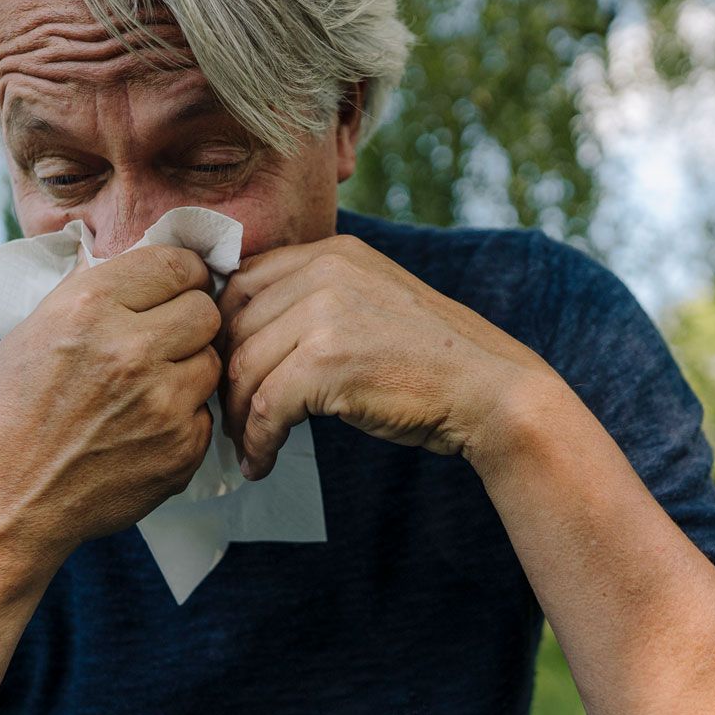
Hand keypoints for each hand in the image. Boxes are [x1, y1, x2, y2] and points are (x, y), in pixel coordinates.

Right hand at [0, 244, 221, 584]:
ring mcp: (161, 403)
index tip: (178, 286)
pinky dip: (182, 420)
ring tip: (146, 388)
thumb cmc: (4, 417)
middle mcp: (131, 349)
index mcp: (89, 307)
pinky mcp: (180, 450)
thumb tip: (145, 266)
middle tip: (165, 337)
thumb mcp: (33, 332)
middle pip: (206, 310)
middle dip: (189, 319)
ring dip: (187, 369)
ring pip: (211, 361)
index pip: (177, 263)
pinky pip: (204, 415)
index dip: (182, 274)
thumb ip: (94, 296)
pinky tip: (140, 430)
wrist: (0, 507)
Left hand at [216, 234, 556, 479]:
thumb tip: (251, 334)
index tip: (227, 370)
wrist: (490, 391)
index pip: (244, 282)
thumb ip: (318, 299)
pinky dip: (258, 441)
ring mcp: (326, 314)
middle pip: (236, 324)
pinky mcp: (328, 363)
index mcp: (333, 252)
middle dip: (225, 376)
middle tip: (230, 415)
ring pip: (245, 368)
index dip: (224, 330)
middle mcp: (326, 271)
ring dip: (238, 416)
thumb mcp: (372, 301)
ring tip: (246, 444)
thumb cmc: (431, 360)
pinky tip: (263, 461)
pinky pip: (266, 407)